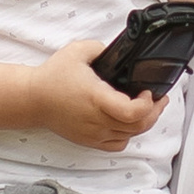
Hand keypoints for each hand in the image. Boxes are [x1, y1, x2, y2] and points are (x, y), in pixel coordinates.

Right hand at [28, 36, 168, 154]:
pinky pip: (117, 144)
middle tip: (159, 100)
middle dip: (155, 112)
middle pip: (138, 126)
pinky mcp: (89, 140)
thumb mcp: (77, 51)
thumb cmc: (53, 77)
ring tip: (147, 109)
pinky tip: (127, 123)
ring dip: (143, 123)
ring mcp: (93, 133)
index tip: (148, 91)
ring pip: (130, 136)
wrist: (33, 99)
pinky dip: (128, 135)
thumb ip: (101, 48)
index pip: (132, 112)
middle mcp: (96, 119)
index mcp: (96, 98)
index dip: (148, 104)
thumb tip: (118, 53)